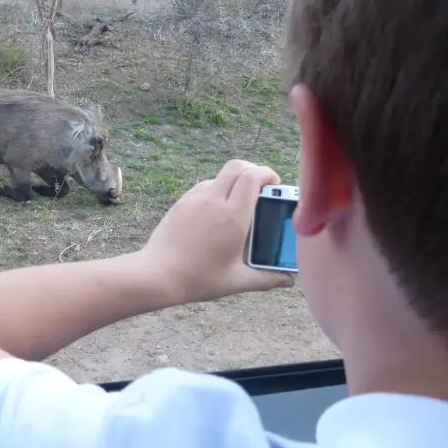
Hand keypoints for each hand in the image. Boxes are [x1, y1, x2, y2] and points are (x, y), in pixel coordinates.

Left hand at [135, 159, 294, 304]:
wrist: (158, 275)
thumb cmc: (199, 279)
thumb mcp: (238, 282)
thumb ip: (267, 279)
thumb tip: (289, 280)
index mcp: (233, 217)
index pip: (252, 176)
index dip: (267, 174)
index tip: (275, 185)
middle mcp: (215, 201)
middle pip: (237, 166)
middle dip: (253, 170)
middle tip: (261, 187)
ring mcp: (195, 199)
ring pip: (220, 175)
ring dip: (234, 181)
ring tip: (239, 203)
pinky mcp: (181, 203)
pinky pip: (204, 186)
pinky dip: (216, 190)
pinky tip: (217, 212)